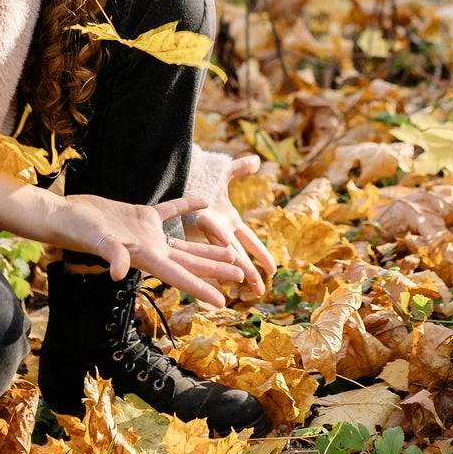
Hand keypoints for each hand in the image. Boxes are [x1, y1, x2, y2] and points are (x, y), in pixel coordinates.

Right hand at [59, 189, 247, 307]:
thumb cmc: (77, 230)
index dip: (202, 289)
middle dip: (215, 270)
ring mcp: (148, 233)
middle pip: (190, 263)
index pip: (179, 277)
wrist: (64, 214)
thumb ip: (110, 254)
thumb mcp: (96, 241)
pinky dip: (188, 207)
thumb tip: (116, 272)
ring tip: (232, 252)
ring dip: (207, 247)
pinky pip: (171, 211)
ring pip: (185, 243)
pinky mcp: (142, 216)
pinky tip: (205, 202)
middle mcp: (150, 249)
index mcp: (144, 257)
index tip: (223, 302)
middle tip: (242, 276)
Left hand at [178, 154, 276, 297]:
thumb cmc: (198, 176)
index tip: (274, 270)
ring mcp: (211, 226)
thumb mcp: (223, 172)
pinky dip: (221, 241)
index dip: (262, 255)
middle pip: (240, 253)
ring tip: (246, 284)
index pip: (250, 241)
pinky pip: (214, 232)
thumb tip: (257, 161)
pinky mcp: (200, 220)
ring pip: (229, 250)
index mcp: (230, 220)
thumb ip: (240, 168)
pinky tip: (229, 252)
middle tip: (260, 292)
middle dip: (251, 272)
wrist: (178, 172)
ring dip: (237, 266)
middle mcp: (222, 228)